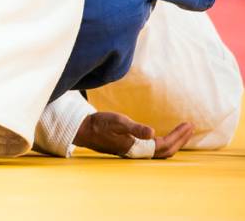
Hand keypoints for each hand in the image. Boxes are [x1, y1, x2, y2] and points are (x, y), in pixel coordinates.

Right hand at [74, 111, 193, 158]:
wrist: (84, 130)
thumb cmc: (100, 124)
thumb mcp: (117, 122)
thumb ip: (135, 128)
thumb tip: (152, 132)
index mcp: (137, 148)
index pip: (164, 145)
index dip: (178, 136)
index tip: (188, 125)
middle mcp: (138, 153)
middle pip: (166, 151)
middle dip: (180, 140)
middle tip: (190, 127)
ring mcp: (135, 152)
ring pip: (161, 152)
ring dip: (174, 142)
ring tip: (183, 132)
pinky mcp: (132, 148)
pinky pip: (154, 150)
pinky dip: (165, 143)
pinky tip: (165, 137)